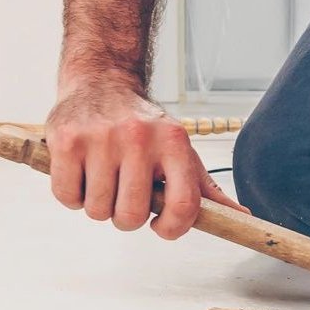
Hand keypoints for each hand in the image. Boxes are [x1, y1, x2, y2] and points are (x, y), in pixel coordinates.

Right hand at [45, 75, 246, 239]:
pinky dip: (72, 196)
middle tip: (123, 195)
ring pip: (97, 211)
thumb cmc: (144, 126)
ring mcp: (101, 138)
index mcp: (174, 142)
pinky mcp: (67, 141)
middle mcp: (139, 137)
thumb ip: (205, 189)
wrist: (101, 80)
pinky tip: (81, 173)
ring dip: (97, 205)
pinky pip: (67, 198)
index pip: (183, 206)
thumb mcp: (179, 150)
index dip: (172, 228)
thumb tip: (242, 218)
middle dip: (125, 217)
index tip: (160, 225)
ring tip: (102, 178)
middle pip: (131, 216)